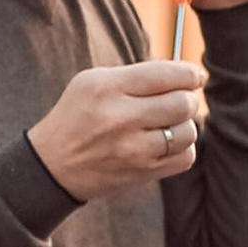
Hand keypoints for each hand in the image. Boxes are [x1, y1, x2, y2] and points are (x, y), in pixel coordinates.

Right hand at [29, 59, 208, 202]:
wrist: (52, 165)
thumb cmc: (77, 116)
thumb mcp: (92, 83)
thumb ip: (136, 75)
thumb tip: (185, 76)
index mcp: (106, 87)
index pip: (165, 74)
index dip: (189, 73)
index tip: (195, 76)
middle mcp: (120, 118)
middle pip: (183, 103)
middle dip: (188, 99)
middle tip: (179, 100)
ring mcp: (132, 149)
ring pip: (188, 131)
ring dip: (185, 125)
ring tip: (168, 124)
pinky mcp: (141, 173)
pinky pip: (185, 158)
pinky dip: (182, 149)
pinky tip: (166, 144)